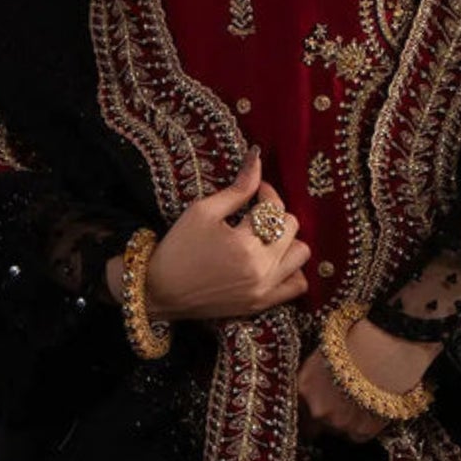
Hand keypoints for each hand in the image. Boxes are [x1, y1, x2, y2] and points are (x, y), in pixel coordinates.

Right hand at [135, 147, 311, 322]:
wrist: (159, 291)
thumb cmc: (177, 247)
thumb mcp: (203, 211)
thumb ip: (238, 187)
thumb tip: (258, 156)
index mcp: (244, 244)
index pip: (274, 207)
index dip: (266, 193)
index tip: (256, 191)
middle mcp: (260, 269)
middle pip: (292, 227)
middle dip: (276, 214)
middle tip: (257, 213)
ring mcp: (263, 290)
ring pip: (301, 254)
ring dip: (288, 240)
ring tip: (267, 237)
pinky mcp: (261, 304)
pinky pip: (297, 286)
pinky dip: (293, 270)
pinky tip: (274, 260)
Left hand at [296, 317, 439, 444]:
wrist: (385, 350)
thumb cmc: (357, 341)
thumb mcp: (326, 352)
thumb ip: (316, 374)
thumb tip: (318, 382)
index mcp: (304, 387)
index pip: (296, 408)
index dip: (306, 409)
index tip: (313, 409)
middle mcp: (317, 410)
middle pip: (316, 423)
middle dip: (327, 415)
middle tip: (343, 402)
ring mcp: (340, 423)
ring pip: (340, 429)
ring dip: (348, 419)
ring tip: (362, 399)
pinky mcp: (363, 431)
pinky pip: (359, 435)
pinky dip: (365, 425)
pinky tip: (374, 406)